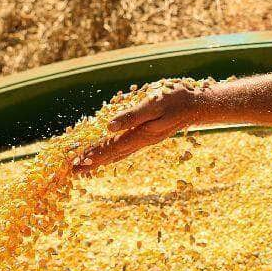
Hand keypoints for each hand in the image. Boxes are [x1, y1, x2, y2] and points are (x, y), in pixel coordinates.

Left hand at [73, 86, 198, 175]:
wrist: (200, 105)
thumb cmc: (177, 99)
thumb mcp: (154, 103)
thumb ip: (132, 115)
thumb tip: (109, 126)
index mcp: (140, 133)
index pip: (110, 147)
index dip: (91, 155)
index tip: (74, 164)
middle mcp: (141, 140)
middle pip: (112, 154)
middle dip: (91, 162)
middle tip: (71, 171)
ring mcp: (146, 139)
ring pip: (119, 153)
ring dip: (101, 160)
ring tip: (85, 167)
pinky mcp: (149, 135)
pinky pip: (127, 149)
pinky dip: (114, 154)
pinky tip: (110, 157)